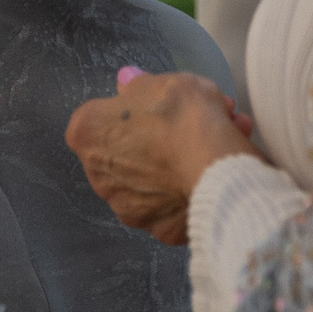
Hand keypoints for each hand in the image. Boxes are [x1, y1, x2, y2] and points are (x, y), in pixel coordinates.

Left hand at [64, 69, 256, 246]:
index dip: (138, 110)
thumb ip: (140, 83)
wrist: (216, 166)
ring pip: (155, 180)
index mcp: (88, 132)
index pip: (104, 117)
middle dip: (164, 138)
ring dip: (183, 162)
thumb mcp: (165, 81)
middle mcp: (99, 175)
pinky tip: (220, 173)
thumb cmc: (183, 117)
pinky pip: (175, 205)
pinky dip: (193, 191)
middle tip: (199, 123)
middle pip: (131, 151)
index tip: (163, 105)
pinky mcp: (157, 231)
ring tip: (224, 142)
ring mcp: (126, 207)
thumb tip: (127, 80)